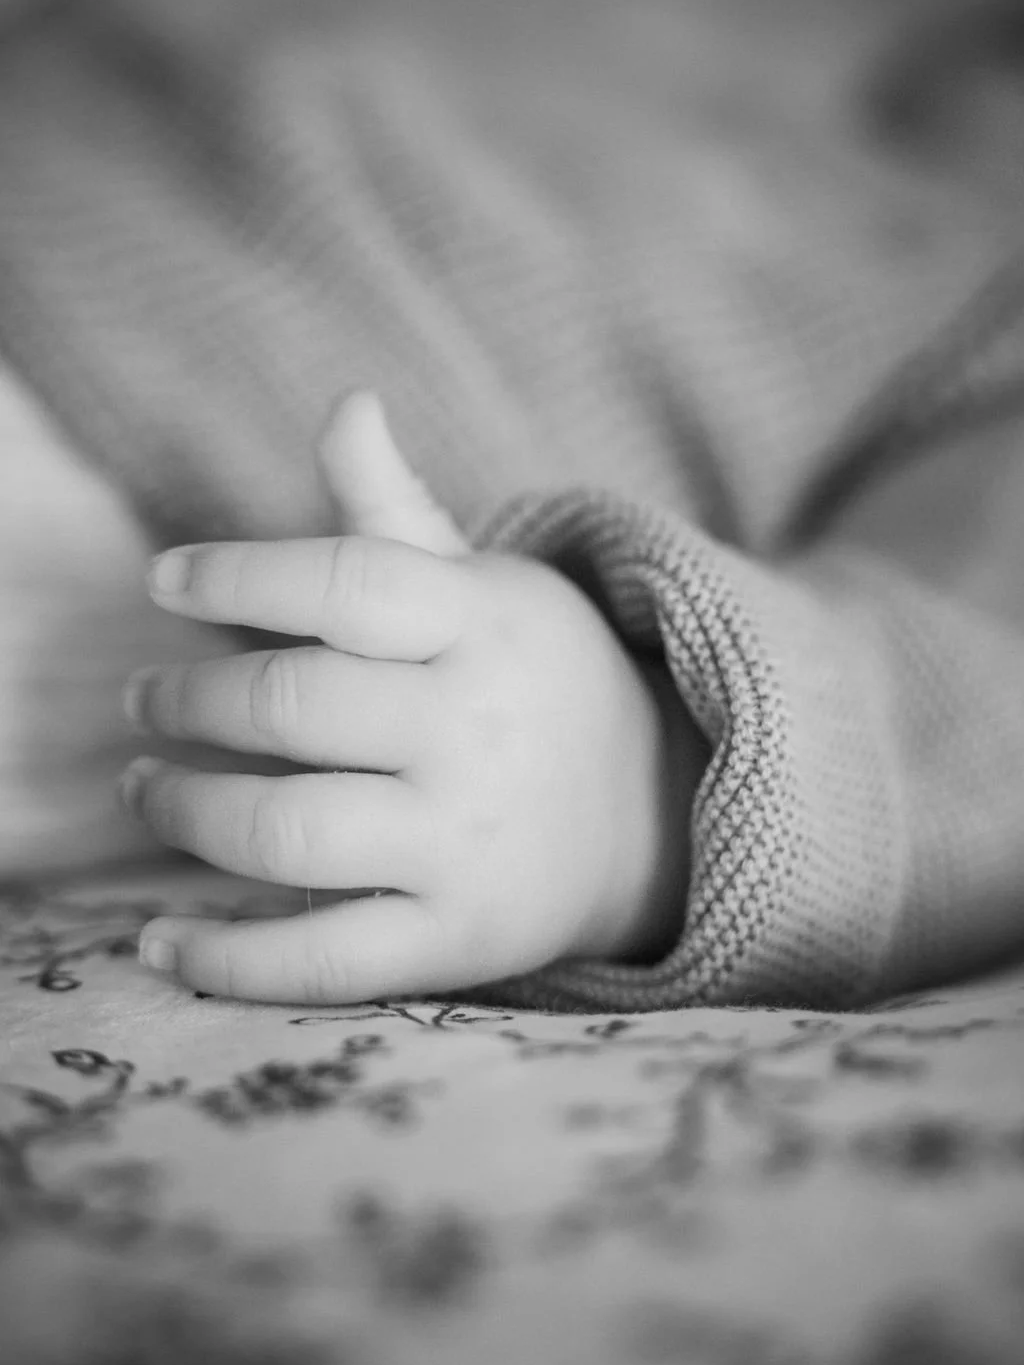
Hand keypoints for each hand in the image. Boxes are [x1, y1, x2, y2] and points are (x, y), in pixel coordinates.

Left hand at [121, 394, 699, 1001]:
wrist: (656, 815)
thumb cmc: (533, 683)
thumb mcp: (484, 589)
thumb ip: (397, 511)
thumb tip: (347, 402)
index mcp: (482, 625)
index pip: (346, 582)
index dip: (238, 575)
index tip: (162, 579)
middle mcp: (477, 731)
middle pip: (293, 708)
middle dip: (188, 702)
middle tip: (144, 702)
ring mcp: (467, 843)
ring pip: (289, 833)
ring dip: (185, 813)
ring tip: (146, 788)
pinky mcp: (456, 939)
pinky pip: (322, 961)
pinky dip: (226, 963)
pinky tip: (159, 942)